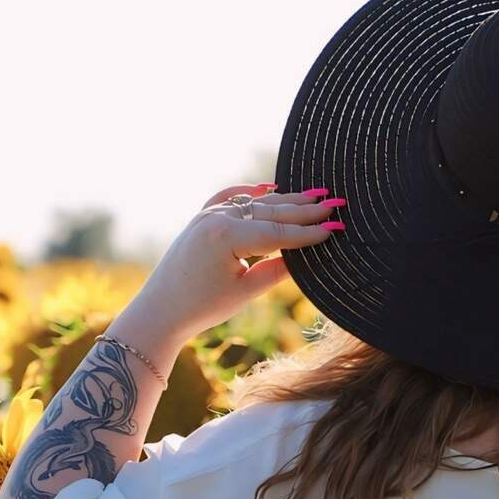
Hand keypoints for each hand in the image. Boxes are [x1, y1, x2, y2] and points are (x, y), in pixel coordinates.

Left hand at [125, 181, 344, 343]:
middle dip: (305, 209)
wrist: (162, 309)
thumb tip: (307, 256)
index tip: (336, 227)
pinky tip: (269, 188)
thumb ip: (277, 271)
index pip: (278, 232)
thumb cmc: (202, 307)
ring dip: (285, 200)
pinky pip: (230, 198)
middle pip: (271, 212)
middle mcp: (216, 217)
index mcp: (226, 236)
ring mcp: (207, 214)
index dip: (309, 232)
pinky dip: (251, 193)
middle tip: (335, 203)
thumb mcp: (245, 292)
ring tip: (315, 195)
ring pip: (254, 203)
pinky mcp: (201, 218)